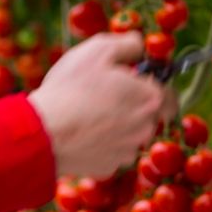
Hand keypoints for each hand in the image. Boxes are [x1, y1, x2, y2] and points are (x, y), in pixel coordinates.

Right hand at [27, 32, 174, 177]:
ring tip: (90, 114)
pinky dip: (103, 143)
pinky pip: (112, 151)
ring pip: (131, 134)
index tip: (133, 78)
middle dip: (134, 104)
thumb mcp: (98, 50)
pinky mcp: (109, 167)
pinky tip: (84, 133)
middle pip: (149, 113)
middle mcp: (146, 129)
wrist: (44, 133)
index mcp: (150, 99)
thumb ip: (127, 44)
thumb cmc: (72, 87)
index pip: (168, 91)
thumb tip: (138, 44)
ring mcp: (127, 151)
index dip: (151, 82)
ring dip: (120, 125)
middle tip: (107, 95)